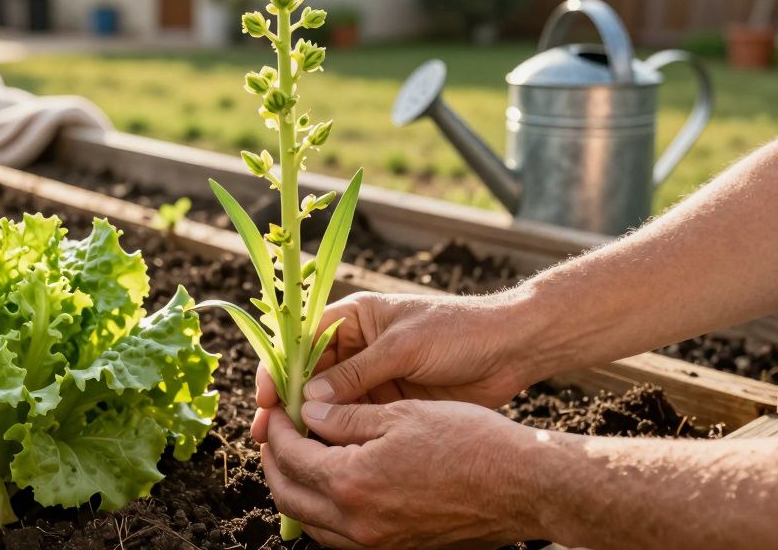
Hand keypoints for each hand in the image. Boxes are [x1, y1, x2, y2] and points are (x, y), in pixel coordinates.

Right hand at [252, 291, 529, 441]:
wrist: (511, 349)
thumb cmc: (458, 332)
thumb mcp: (404, 347)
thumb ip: (357, 373)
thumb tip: (309, 400)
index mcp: (353, 318)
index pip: (301, 341)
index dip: (278, 368)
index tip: (266, 398)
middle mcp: (355, 348)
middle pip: (307, 376)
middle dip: (285, 404)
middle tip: (266, 436)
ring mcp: (370, 378)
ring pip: (326, 405)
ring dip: (307, 426)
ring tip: (286, 454)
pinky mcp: (387, 404)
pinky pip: (351, 422)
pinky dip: (335, 439)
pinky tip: (322, 458)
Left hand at [261, 399, 540, 547]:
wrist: (522, 486)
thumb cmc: (469, 442)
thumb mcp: (401, 414)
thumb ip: (345, 415)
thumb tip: (306, 409)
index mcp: (353, 482)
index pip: (291, 456)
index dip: (277, 427)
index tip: (276, 407)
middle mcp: (358, 522)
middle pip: (289, 496)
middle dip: (275, 461)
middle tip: (276, 432)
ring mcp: (376, 543)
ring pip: (311, 523)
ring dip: (295, 488)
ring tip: (299, 455)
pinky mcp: (395, 549)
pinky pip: (339, 537)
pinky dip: (323, 511)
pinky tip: (333, 483)